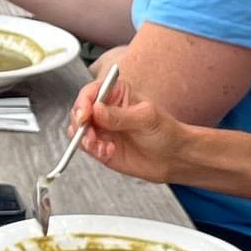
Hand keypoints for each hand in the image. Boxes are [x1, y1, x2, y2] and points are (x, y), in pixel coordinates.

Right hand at [71, 80, 191, 183]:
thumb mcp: (146, 119)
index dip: (83, 102)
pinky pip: (86, 147)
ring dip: (85, 139)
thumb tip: (96, 109)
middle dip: (80, 123)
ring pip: (78, 130)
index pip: (91, 92)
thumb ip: (120, 116)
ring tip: (102, 147)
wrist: (173, 158)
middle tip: (90, 135)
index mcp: (116, 93)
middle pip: (79, 111)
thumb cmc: (165, 131)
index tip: (84, 115)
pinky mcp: (100, 147)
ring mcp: (101, 129)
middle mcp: (104, 109)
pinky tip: (109, 152)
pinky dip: (93, 150)